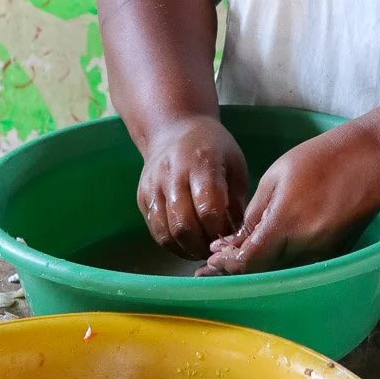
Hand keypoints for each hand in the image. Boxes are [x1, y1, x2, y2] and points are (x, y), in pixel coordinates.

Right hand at [137, 116, 247, 257]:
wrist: (174, 129)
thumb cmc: (213, 148)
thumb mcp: (235, 164)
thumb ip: (238, 200)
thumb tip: (237, 235)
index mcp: (201, 163)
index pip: (208, 209)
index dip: (219, 230)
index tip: (229, 236)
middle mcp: (172, 175)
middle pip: (184, 225)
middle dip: (202, 245)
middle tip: (215, 249)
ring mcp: (153, 187)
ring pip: (165, 232)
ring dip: (185, 249)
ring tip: (201, 249)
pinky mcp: (142, 198)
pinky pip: (155, 230)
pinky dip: (172, 244)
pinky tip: (186, 243)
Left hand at [199, 123, 379, 274]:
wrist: (374, 160)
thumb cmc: (323, 159)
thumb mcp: (277, 176)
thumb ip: (255, 212)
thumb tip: (235, 240)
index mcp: (286, 224)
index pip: (248, 260)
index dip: (227, 264)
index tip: (213, 258)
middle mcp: (305, 246)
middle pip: (263, 270)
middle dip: (239, 266)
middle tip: (218, 257)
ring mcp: (323, 252)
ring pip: (281, 269)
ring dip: (259, 263)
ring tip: (239, 248)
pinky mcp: (335, 251)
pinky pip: (300, 262)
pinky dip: (281, 257)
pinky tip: (271, 243)